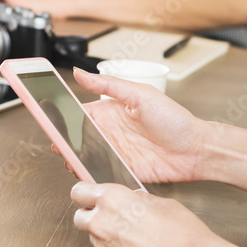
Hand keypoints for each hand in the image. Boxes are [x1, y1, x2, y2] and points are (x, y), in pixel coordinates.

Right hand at [68, 68, 205, 183]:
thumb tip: (81, 72)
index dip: (63, 115)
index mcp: (111, 112)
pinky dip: (90, 174)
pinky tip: (84, 173)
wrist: (197, 149)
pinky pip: (101, 173)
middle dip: (64, 141)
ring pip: (86, 157)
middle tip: (56, 143)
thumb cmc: (174, 119)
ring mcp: (116, 153)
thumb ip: (109, 85)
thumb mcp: (141, 94)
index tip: (49, 116)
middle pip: (79, 138)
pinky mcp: (123, 171)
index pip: (80, 113)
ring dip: (74, 159)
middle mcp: (111, 133)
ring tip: (67, 159)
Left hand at [71, 182, 219, 246]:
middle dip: (89, 215)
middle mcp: (101, 222)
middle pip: (79, 217)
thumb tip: (133, 200)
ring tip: (129, 235)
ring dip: (102, 234)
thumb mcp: (161, 202)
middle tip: (108, 215)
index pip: (79, 191)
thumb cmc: (181, 232)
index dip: (84, 193)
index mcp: (112, 199)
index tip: (90, 195)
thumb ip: (139, 199)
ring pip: (91, 236)